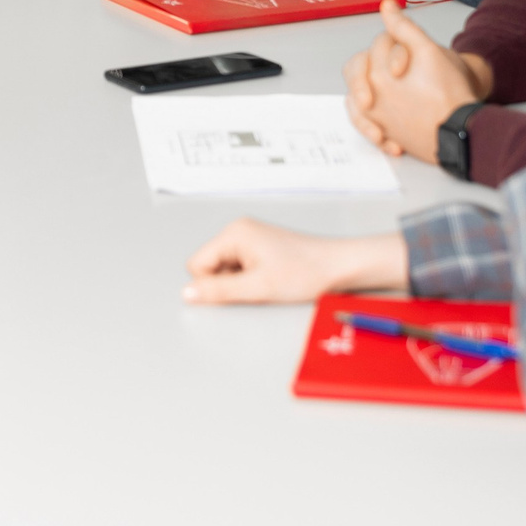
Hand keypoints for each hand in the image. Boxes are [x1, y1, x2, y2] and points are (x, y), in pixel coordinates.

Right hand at [184, 218, 409, 303]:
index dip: (214, 285)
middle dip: (229, 283)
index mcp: (234, 233)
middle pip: (210, 266)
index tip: (243, 288)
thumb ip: (218, 291)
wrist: (338, 267)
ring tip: (269, 282)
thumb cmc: (305, 272)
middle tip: (259, 285)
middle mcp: (238, 230)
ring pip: (224, 269)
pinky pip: (239, 268)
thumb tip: (186, 295)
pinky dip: (251, 279)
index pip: (197, 265)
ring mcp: (249, 238)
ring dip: (241, 282)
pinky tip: (272, 280)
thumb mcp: (258, 287)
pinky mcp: (259, 247)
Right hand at [342, 7, 493, 161]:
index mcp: (385, 57)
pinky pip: (370, 127)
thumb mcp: (428, 52)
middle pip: (355, 79)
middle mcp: (377, 77)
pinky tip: (394, 145)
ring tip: (381, 135)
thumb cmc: (447, 81)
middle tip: (370, 104)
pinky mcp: (383, 121)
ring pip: (357, 107)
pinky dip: (377, 136)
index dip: (383, 61)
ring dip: (365, 121)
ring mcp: (379, 101)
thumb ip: (404, 29)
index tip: (401, 71)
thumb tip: (388, 3)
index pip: (371, 54)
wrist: (461, 113)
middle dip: (360, 91)